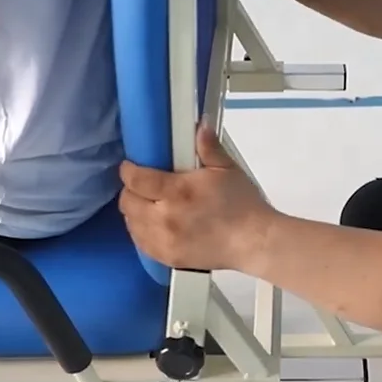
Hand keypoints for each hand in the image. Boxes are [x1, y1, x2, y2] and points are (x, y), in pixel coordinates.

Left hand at [118, 121, 275, 270]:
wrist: (253, 241)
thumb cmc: (243, 205)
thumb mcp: (227, 169)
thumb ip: (208, 146)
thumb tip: (200, 125)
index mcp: (179, 192)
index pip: (136, 180)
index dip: (129, 170)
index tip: (131, 166)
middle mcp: (166, 217)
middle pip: (128, 202)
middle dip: (131, 190)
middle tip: (142, 185)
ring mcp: (164, 240)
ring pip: (131, 223)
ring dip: (135, 211)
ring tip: (148, 204)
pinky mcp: (167, 257)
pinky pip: (140, 243)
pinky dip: (141, 231)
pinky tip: (154, 223)